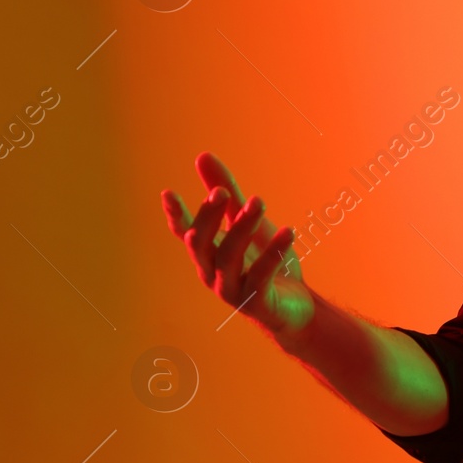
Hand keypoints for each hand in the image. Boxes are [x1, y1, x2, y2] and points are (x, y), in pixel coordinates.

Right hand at [161, 152, 311, 336]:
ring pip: (229, 258)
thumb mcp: (247, 222)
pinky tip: (289, 231)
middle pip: (201, 244)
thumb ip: (227, 195)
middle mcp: (212, 272)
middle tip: (221, 192)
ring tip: (260, 202)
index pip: (185, 232)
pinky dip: (273, 254)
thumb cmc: (264, 262)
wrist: (294, 307)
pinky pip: (261, 276)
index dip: (175, 215)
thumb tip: (202, 156)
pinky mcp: (255, 302)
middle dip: (209, 218)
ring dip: (243, 228)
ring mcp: (232, 289)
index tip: (168, 193)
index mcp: (208, 253)